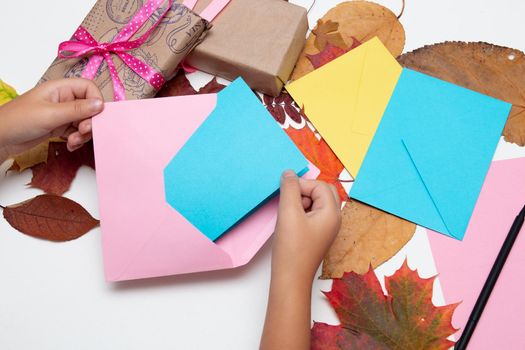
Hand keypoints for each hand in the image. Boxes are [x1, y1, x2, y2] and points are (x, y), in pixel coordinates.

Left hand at [0, 78, 102, 159]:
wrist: (0, 139)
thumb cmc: (19, 121)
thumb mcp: (50, 115)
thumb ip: (77, 110)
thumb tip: (101, 104)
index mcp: (60, 88)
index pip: (89, 88)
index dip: (96, 101)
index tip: (95, 117)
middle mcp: (63, 99)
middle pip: (90, 107)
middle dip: (90, 122)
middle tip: (82, 132)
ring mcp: (62, 114)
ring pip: (85, 121)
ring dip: (83, 134)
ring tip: (73, 141)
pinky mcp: (59, 127)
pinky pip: (77, 132)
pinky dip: (77, 139)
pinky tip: (70, 145)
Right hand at [272, 170, 341, 284]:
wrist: (290, 279)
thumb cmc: (292, 249)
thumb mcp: (289, 213)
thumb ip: (290, 189)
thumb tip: (289, 173)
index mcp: (332, 213)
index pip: (320, 186)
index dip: (302, 185)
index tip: (286, 194)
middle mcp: (333, 219)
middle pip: (322, 192)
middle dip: (304, 191)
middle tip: (289, 202)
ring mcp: (326, 228)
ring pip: (315, 202)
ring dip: (300, 202)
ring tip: (288, 215)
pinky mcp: (316, 235)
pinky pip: (311, 214)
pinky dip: (299, 212)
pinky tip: (289, 223)